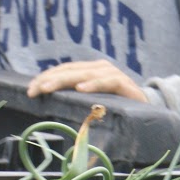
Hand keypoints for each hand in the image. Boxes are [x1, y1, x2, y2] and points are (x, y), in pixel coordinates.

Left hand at [27, 60, 146, 101]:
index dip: (46, 77)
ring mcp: (113, 75)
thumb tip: (50, 111)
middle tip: (33, 89)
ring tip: (48, 88)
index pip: (64, 70)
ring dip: (64, 80)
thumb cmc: (117, 108)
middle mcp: (100, 69)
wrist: (149, 111)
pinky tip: (81, 89)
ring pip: (84, 74)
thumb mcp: (94, 104)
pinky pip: (108, 82)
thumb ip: (76, 103)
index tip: (30, 89)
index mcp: (90, 71)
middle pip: (70, 70)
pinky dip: (94, 84)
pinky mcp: (125, 85)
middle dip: (49, 80)